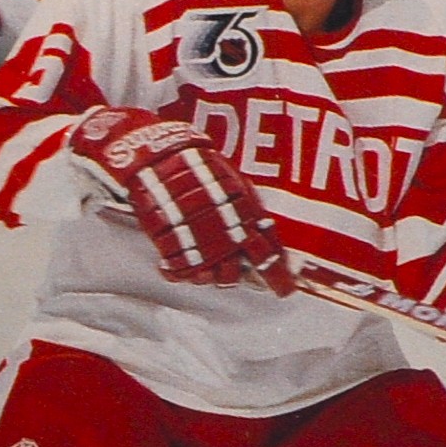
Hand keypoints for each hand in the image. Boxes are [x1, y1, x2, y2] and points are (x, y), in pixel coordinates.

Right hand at [69, 106, 293, 293]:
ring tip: (200, 266)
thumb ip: (249, 211)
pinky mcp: (169, 247)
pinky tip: (175, 265)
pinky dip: (178, 273)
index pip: (268, 256)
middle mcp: (224, 236)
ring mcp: (196, 244)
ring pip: (208, 278)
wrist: (162, 156)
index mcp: (245, 219)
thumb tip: (262, 232)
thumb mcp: (236, 183)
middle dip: (232, 276)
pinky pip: (179, 273)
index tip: (283, 290)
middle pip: (234, 274)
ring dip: (207, 276)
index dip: (279, 277)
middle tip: (226, 269)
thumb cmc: (201, 165)